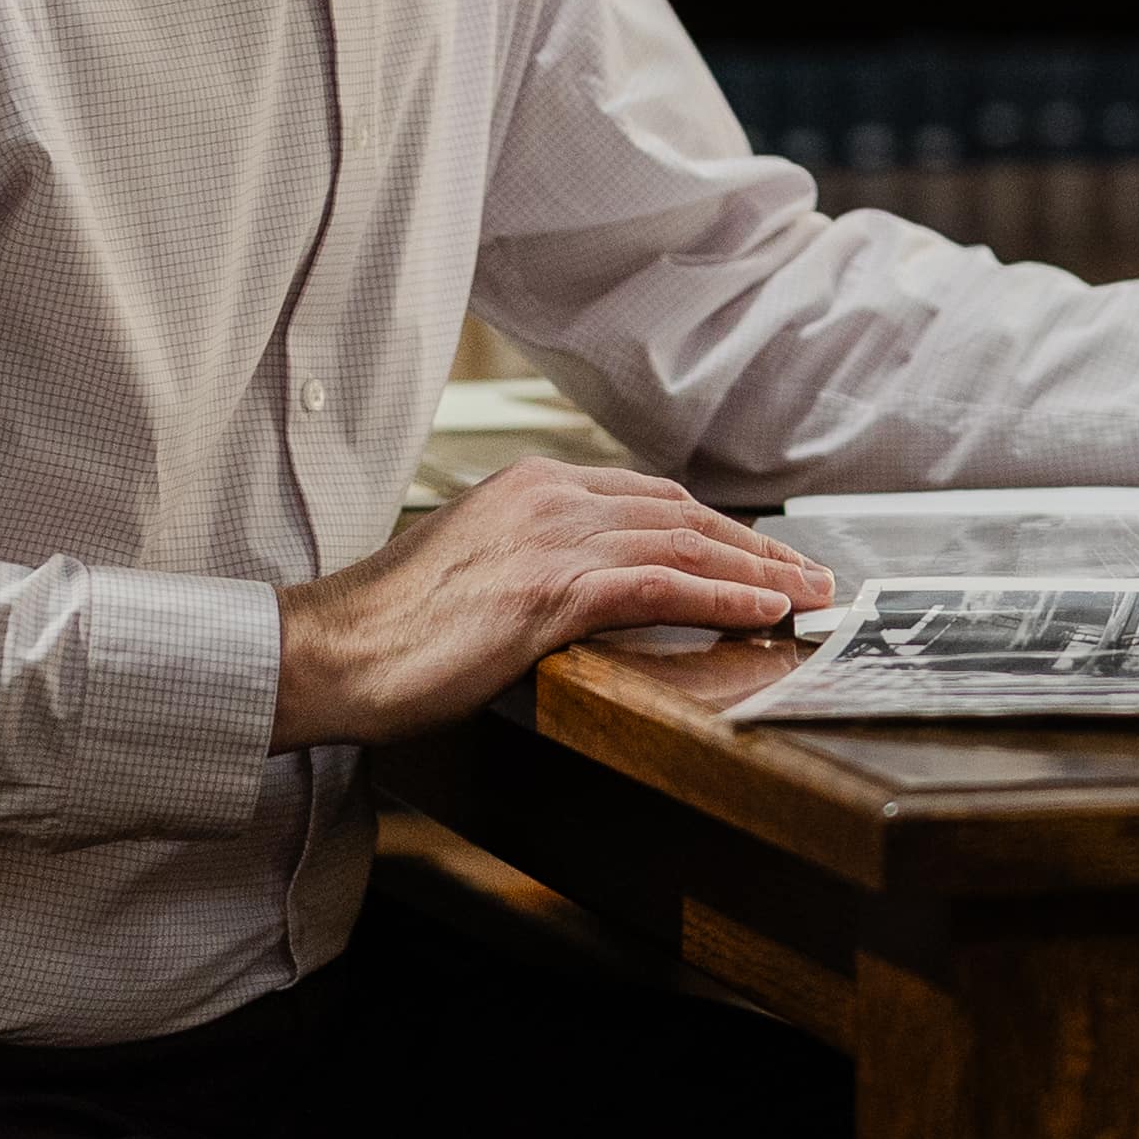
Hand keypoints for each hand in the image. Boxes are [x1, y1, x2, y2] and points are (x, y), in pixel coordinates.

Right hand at [270, 459, 835, 747]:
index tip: (761, 555)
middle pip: (679, 514)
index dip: (716, 528)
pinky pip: (659, 587)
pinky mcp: (548, 591)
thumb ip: (534, 562)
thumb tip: (589, 593)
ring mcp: (549, 539)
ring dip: (758, 572)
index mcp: (529, 486)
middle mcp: (546, 497)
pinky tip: (761, 612)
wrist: (327, 653)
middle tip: (812, 576)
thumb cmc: (388, 631)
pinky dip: (721, 597)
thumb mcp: (473, 571)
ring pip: (682, 545)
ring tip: (807, 597)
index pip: (649, 499)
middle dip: (754, 546)